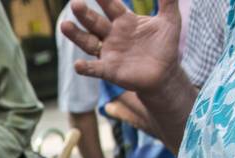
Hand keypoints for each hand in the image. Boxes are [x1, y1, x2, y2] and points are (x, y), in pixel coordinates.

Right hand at [63, 0, 182, 96]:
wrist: (165, 74)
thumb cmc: (165, 46)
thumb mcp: (170, 20)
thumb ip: (168, 1)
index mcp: (125, 21)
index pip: (112, 6)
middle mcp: (112, 35)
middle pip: (95, 22)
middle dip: (85, 13)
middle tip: (75, 3)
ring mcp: (108, 53)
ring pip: (88, 42)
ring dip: (76, 35)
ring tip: (64, 25)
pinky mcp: (109, 70)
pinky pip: (94, 69)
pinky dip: (86, 68)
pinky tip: (78, 65)